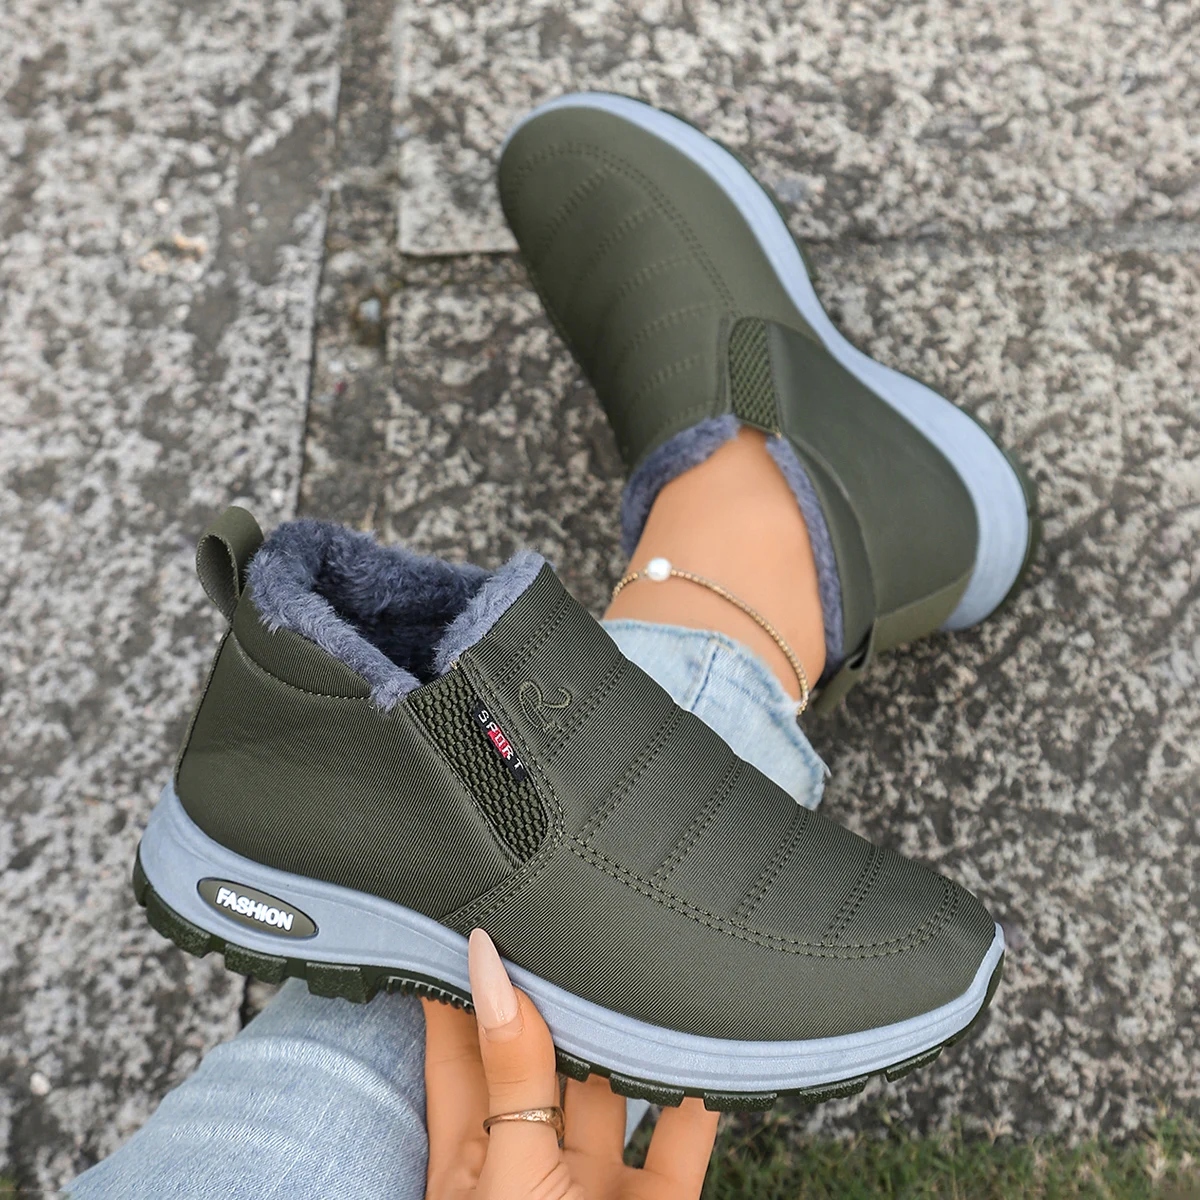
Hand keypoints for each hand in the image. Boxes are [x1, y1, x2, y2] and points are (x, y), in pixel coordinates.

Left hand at [423, 929, 718, 1199]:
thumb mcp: (510, 1176)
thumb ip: (512, 1077)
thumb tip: (490, 973)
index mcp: (472, 1161)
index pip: (458, 1051)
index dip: (462, 987)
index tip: (474, 918)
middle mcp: (533, 1162)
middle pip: (543, 1058)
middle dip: (553, 997)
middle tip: (565, 921)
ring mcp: (597, 1182)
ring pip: (613, 1085)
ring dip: (626, 1034)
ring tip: (636, 962)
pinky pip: (685, 1131)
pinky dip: (700, 1089)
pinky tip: (706, 1035)